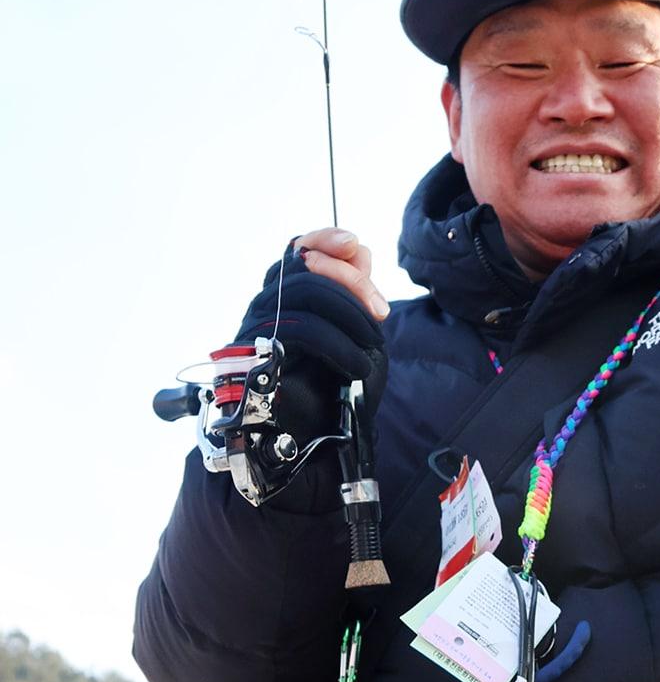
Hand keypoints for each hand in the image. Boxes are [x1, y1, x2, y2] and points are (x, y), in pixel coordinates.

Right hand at [234, 231, 390, 428]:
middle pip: (302, 262)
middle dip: (350, 280)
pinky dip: (339, 343)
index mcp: (290, 298)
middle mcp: (268, 306)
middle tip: (381, 313)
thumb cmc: (337, 392)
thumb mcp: (361, 336)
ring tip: (372, 344)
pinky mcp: (257, 352)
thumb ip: (356, 294)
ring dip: (349, 312)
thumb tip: (356, 250)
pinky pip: (300, 327)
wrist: (316, 443)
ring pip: (301, 288)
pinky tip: (357, 365)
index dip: (324, 239)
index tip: (354, 245)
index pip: (297, 248)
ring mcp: (258, 326)